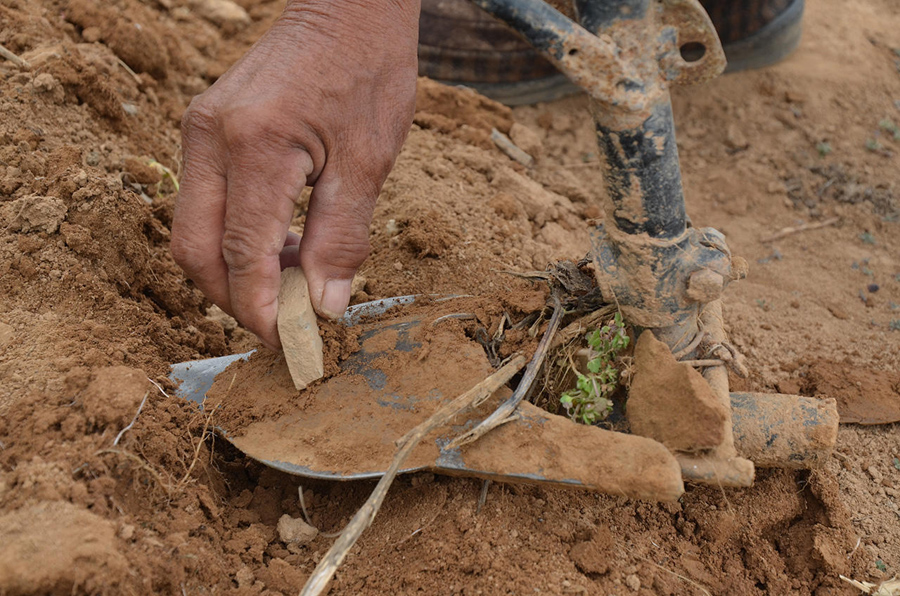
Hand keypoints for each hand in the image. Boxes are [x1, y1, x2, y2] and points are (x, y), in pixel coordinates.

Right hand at [171, 0, 419, 348]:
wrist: (346, 11)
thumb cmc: (367, 74)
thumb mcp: (368, 162)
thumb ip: (342, 238)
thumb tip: (322, 307)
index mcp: (256, 145)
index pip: (241, 253)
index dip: (260, 308)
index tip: (286, 342)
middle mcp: (211, 137)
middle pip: (196, 251)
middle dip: (235, 300)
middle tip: (282, 323)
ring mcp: (201, 131)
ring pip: (193, 231)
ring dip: (234, 272)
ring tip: (292, 285)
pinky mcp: (205, 130)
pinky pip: (204, 204)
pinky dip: (234, 240)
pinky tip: (282, 247)